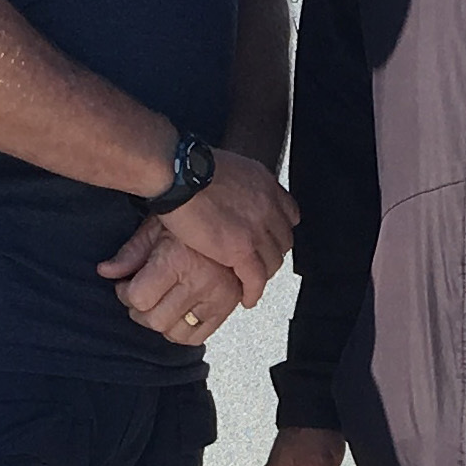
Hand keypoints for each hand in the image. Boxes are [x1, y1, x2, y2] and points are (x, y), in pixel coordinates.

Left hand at [97, 218, 246, 346]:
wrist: (234, 216)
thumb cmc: (192, 217)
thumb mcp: (157, 228)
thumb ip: (131, 253)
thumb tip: (105, 271)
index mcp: (178, 261)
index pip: (139, 298)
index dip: (125, 293)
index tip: (125, 285)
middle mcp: (199, 283)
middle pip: (154, 320)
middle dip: (139, 310)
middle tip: (140, 295)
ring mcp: (216, 298)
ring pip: (174, 332)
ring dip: (160, 322)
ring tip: (159, 303)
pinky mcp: (227, 307)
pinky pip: (197, 337)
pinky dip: (182, 331)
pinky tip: (177, 313)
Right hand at [149, 145, 297, 301]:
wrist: (178, 175)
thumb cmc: (188, 168)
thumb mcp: (226, 167)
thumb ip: (238, 184)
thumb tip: (231, 193)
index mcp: (264, 183)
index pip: (288, 213)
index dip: (279, 230)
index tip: (271, 238)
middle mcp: (267, 205)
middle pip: (283, 240)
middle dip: (272, 254)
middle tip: (259, 263)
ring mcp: (257, 228)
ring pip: (273, 261)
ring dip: (263, 274)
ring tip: (251, 282)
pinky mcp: (242, 249)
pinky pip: (256, 278)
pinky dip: (253, 291)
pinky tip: (247, 297)